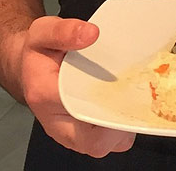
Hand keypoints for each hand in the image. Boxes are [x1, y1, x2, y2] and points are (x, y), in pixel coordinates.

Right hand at [12, 16, 135, 157]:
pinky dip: (130, 124)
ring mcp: (76, 134)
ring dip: (129, 124)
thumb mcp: (43, 32)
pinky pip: (116, 139)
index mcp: (45, 96)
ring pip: (111, 144)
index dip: (105, 109)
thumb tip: (90, 34)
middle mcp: (60, 124)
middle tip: (141, 95)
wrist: (34, 69)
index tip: (126, 91)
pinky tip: (136, 100)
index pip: (77, 113)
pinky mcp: (90, 135)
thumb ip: (63, 31)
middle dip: (123, 122)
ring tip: (141, 95)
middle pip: (95, 143)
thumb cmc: (40, 54)